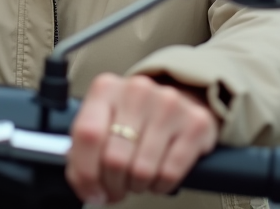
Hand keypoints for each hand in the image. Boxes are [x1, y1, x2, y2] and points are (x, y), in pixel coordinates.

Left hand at [66, 73, 218, 204]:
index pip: (88, 134)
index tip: (92, 190)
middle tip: (117, 187)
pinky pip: (170, 173)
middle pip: (115, 158)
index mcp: (106, 88)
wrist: (178, 102)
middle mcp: (137, 91)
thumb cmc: (134, 118)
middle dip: (113, 185)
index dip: (86, 172)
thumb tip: (86, 186)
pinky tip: (157, 176)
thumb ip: (83, 151)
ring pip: (142, 170)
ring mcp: (168, 104)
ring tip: (137, 177)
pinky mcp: (196, 123)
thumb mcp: (103, 123)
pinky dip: (160, 185)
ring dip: (137, 185)